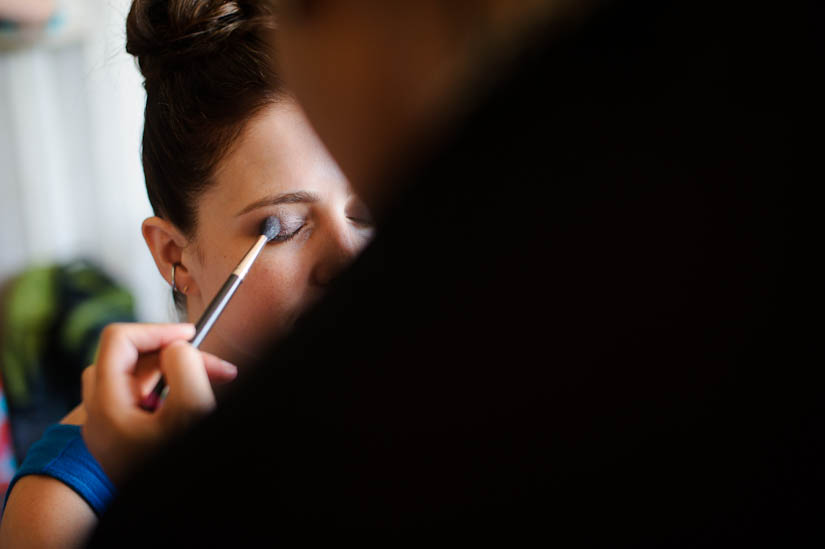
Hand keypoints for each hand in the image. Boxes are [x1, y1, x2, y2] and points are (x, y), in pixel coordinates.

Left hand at [81, 323, 236, 483]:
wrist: (175, 521)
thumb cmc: (179, 466)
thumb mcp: (191, 412)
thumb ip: (185, 368)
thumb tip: (178, 348)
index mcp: (106, 405)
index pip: (119, 340)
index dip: (157, 330)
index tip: (191, 336)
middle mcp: (101, 415)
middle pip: (128, 358)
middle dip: (174, 354)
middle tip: (214, 366)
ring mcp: (111, 428)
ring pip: (138, 378)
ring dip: (176, 372)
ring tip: (213, 381)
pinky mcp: (125, 438)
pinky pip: (143, 399)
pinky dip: (171, 391)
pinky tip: (196, 402)